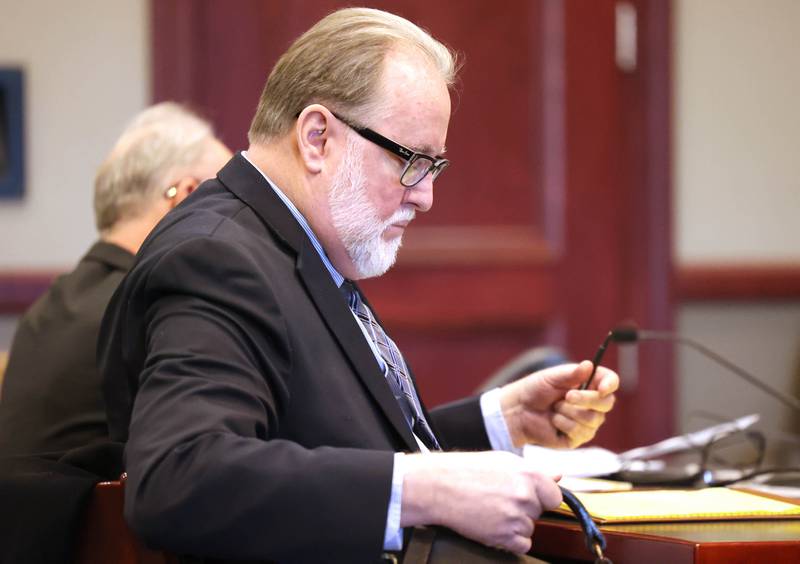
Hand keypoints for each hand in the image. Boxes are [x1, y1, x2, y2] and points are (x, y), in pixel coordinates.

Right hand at [400, 451, 561, 553]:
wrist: (438, 486)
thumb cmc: (466, 470)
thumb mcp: (502, 460)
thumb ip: (533, 470)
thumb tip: (556, 476)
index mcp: (529, 474)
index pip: (555, 496)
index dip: (542, 497)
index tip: (531, 496)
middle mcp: (525, 496)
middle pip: (539, 512)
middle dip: (525, 508)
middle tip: (500, 499)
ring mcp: (515, 518)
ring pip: (528, 528)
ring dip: (515, 524)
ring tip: (492, 510)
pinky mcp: (504, 537)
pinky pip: (522, 544)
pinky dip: (510, 540)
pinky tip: (493, 524)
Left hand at [499, 361, 617, 448]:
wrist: (519, 411)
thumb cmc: (535, 390)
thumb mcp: (552, 377)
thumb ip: (572, 373)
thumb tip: (589, 365)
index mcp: (588, 384)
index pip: (610, 382)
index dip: (610, 384)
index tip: (602, 388)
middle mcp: (592, 403)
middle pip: (606, 403)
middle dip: (585, 399)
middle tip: (567, 396)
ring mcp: (587, 422)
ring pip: (593, 419)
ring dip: (569, 412)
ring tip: (555, 408)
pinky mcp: (578, 437)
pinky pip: (581, 432)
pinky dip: (564, 424)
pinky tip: (554, 421)